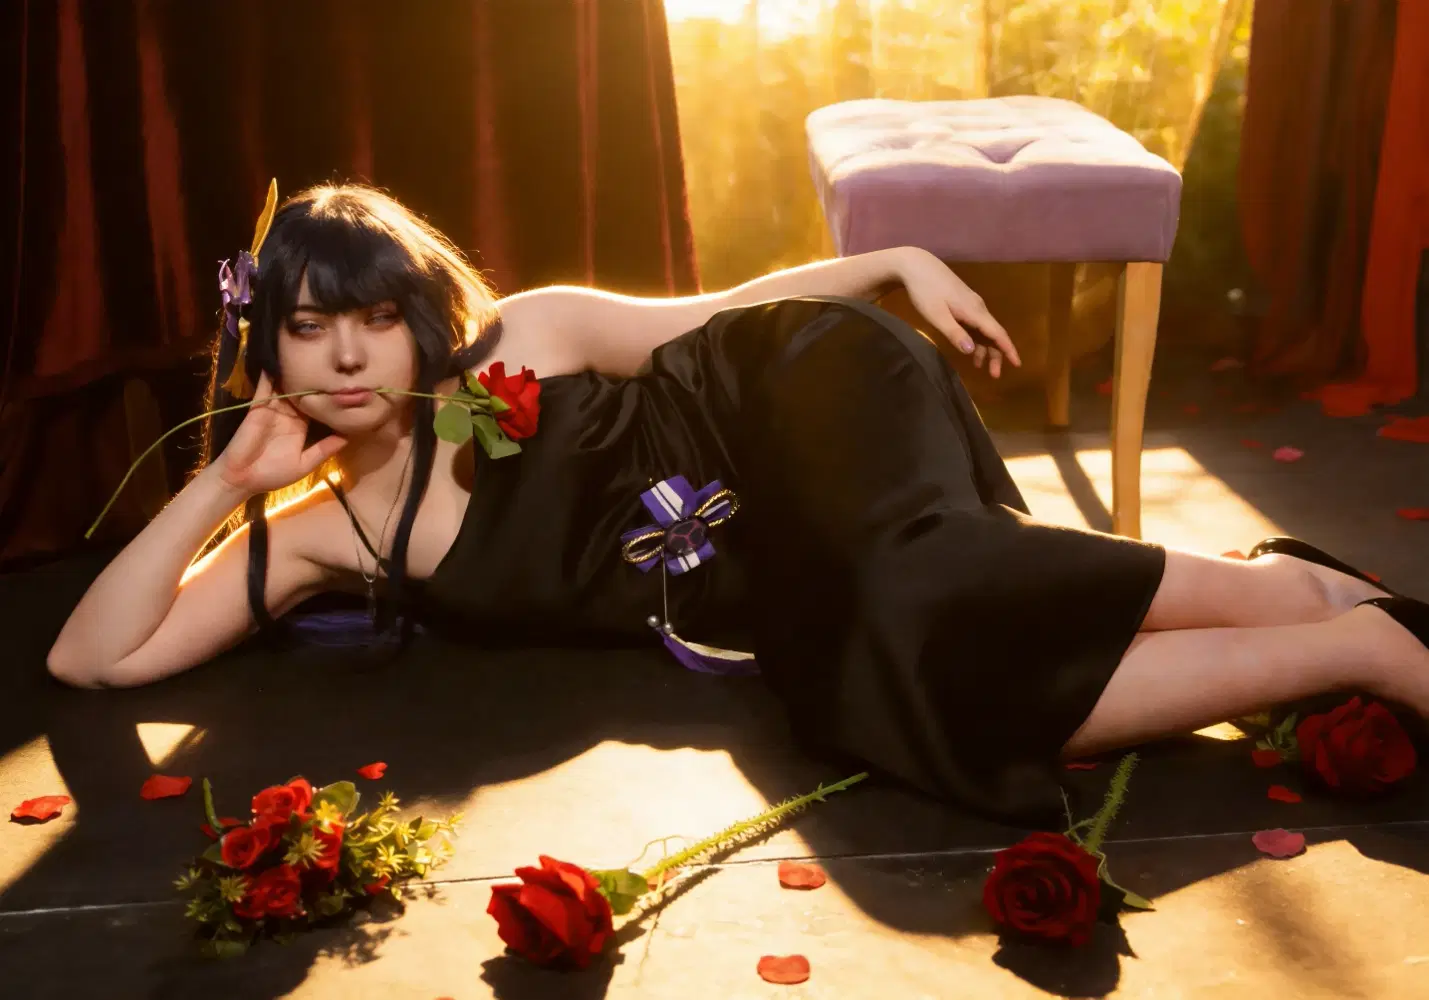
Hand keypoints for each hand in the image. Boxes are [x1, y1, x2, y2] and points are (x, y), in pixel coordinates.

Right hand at [213, 373, 348, 493]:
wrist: (242, 479)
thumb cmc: (272, 474)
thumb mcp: (305, 463)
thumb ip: (324, 449)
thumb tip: (348, 438)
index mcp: (300, 426)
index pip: (317, 406)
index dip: (328, 397)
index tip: (346, 385)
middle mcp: (288, 414)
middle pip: (303, 392)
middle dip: (315, 380)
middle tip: (332, 363)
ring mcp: (273, 408)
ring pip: (285, 386)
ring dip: (294, 373)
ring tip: (310, 353)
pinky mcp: (259, 407)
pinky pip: (265, 388)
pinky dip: (270, 375)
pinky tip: (279, 360)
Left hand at [895, 248, 1020, 377]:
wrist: (916, 265)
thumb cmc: (925, 291)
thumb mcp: (936, 315)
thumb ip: (954, 333)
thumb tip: (971, 350)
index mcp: (975, 311)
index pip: (998, 333)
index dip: (1008, 349)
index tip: (1017, 364)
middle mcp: (978, 307)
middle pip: (993, 333)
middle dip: (997, 354)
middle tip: (994, 375)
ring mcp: (971, 304)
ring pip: (984, 329)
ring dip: (985, 348)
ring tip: (980, 367)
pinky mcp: (963, 302)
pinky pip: (977, 324)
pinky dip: (977, 338)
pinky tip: (970, 348)